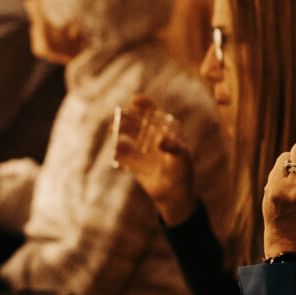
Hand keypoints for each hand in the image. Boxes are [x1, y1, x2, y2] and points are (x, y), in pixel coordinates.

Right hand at [112, 96, 195, 225]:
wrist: (174, 194)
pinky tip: (116, 153)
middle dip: (126, 116)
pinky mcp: (134, 164)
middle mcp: (151, 138)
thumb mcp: (180, 158)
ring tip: (113, 130)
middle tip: (116, 114)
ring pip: (127, 136)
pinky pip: (122, 155)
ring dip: (119, 131)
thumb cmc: (181, 172)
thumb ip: (172, 147)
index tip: (135, 100)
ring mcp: (141, 150)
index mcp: (164, 132)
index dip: (144, 105)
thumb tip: (160, 139)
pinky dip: (117, 152)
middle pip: (136, 122)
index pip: (153, 114)